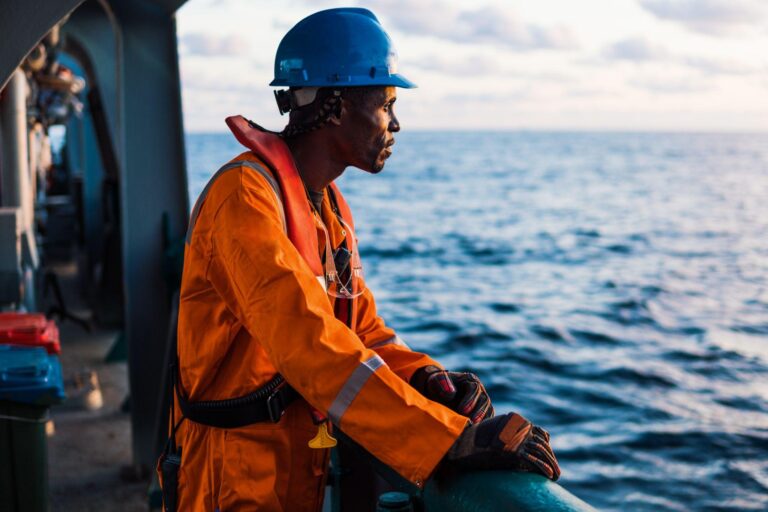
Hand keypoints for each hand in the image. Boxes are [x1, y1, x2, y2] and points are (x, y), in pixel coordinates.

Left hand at [410, 365, 493, 423]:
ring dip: (482, 419)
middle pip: (484, 400)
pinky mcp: (482, 411)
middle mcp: (479, 390)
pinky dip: (483, 424)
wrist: (438, 393)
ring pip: (488, 409)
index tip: (462, 410)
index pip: (475, 388)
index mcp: (470, 379)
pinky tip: (476, 431)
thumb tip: (451, 394)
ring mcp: (481, 400)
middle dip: (478, 412)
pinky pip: (487, 417)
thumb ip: (443, 384)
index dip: (470, 400)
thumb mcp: (437, 381)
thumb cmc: (438, 385)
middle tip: (472, 422)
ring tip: (474, 428)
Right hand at [440, 412, 560, 480]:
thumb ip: (508, 434)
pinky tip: (549, 476)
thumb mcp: (495, 431)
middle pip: (543, 443)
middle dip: (551, 458)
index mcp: (517, 421)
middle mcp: (521, 427)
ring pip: (541, 451)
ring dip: (551, 464)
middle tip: (556, 471)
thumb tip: (517, 446)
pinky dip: (543, 468)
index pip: (540, 433)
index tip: (548, 458)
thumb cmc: (477, 439)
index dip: (546, 447)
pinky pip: (534, 460)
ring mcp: (518, 438)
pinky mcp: (515, 451)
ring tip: (556, 475)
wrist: (465, 442)